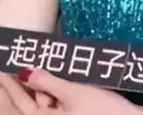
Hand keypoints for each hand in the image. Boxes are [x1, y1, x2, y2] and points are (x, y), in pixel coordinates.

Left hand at [0, 68, 138, 112]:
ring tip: (39, 65)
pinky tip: (59, 78)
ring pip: (46, 101)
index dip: (10, 82)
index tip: (3, 66)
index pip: (20, 98)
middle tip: (14, 64)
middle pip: (31, 100)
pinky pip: (60, 103)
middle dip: (24, 82)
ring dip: (43, 84)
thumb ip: (48, 82)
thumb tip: (25, 72)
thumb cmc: (102, 112)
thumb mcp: (74, 93)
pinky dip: (57, 90)